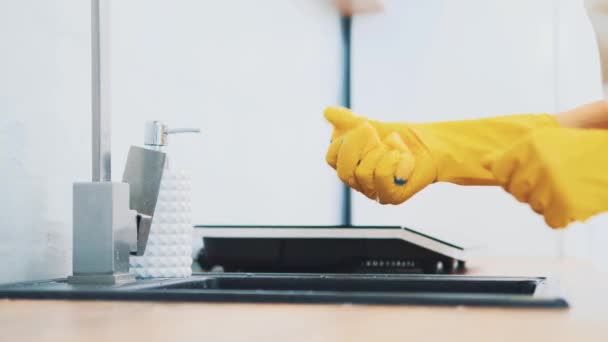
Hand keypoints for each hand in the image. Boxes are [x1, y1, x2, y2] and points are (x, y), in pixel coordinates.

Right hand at [324, 106, 559, 204]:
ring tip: (397, 147)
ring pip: (364, 172)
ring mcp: (374, 192)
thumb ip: (348, 120)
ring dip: (383, 151)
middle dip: (360, 146)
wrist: (432, 145)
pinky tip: (404, 159)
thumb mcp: (372, 125)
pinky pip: (384, 177)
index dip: (346, 140)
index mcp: (349, 165)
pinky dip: (395, 161)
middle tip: (376, 133)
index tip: (366, 127)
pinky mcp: (391, 197)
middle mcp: (358, 182)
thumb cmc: (401, 137)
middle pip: (344, 170)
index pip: (331, 157)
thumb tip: (327, 111)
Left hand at [484, 128, 607, 227]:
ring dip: (551, 201)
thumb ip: (512, 154)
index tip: (528, 174)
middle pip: (516, 191)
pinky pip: (552, 220)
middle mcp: (536, 164)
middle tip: (557, 178)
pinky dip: (564, 215)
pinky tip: (577, 199)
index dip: (512, 177)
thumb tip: (484, 163)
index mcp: (528, 146)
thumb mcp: (546, 143)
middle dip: (533, 189)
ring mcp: (550, 186)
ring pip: (535, 206)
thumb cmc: (582, 150)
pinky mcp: (565, 205)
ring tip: (571, 185)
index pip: (499, 172)